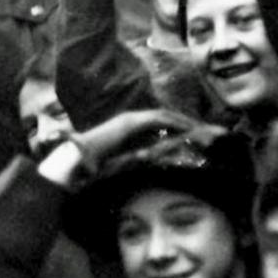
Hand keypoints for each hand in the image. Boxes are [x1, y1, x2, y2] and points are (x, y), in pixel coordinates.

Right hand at [69, 108, 200, 166]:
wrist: (78, 157)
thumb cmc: (94, 162)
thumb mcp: (119, 159)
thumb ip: (132, 157)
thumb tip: (145, 162)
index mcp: (128, 126)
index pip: (156, 121)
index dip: (173, 124)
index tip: (189, 131)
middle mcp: (131, 119)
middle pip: (163, 114)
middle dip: (182, 119)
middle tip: (200, 126)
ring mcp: (131, 119)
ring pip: (164, 114)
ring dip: (182, 120)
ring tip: (198, 127)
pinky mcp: (132, 123)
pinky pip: (159, 120)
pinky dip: (174, 123)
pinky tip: (187, 129)